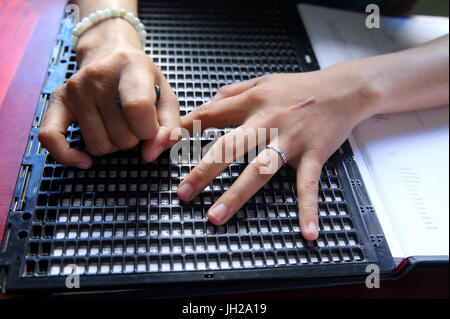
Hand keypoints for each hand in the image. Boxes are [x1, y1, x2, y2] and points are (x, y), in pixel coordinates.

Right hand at [38, 18, 179, 168]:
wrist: (110, 54)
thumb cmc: (142, 81)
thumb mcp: (166, 98)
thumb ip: (171, 128)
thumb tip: (151, 154)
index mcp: (131, 65)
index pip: (138, 109)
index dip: (149, 131)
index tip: (153, 129)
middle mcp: (98, 75)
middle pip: (121, 136)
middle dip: (134, 138)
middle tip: (134, 122)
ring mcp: (75, 88)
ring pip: (98, 147)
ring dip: (113, 145)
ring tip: (116, 124)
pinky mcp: (58, 100)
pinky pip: (51, 138)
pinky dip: (68, 156)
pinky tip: (84, 161)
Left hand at [178, 67, 378, 239]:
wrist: (344, 87)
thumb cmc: (299, 86)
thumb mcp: (261, 81)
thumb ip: (231, 92)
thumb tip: (204, 106)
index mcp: (251, 101)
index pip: (208, 116)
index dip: (181, 131)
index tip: (158, 148)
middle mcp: (267, 120)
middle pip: (229, 147)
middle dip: (203, 171)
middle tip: (183, 193)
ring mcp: (291, 139)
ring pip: (260, 169)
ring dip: (238, 194)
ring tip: (216, 216)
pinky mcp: (314, 154)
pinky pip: (309, 184)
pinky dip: (308, 209)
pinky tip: (307, 232)